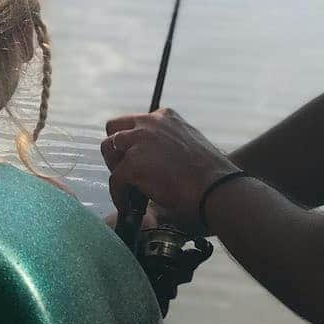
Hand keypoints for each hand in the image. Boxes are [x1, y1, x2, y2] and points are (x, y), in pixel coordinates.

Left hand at [102, 108, 235, 227]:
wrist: (215, 187)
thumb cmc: (209, 174)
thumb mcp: (189, 143)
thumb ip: (169, 143)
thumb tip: (157, 158)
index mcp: (165, 116)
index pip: (135, 122)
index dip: (132, 141)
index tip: (136, 157)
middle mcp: (149, 123)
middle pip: (114, 129)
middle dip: (117, 150)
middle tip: (126, 171)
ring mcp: (139, 141)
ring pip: (108, 149)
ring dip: (115, 168)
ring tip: (126, 188)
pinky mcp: (133, 164)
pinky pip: (115, 180)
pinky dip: (119, 195)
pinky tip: (128, 207)